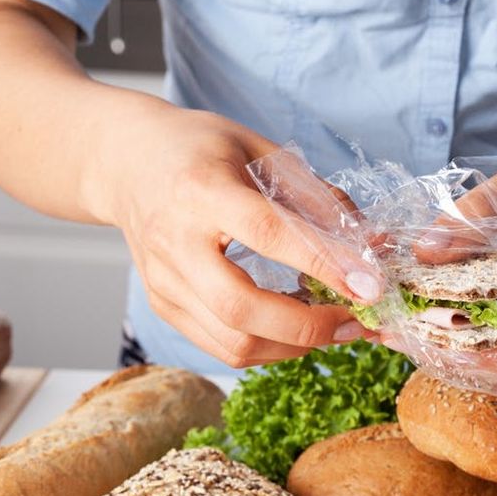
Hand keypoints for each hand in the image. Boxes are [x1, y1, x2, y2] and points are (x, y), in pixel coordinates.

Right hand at [93, 104, 381, 366]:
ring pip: (232, 342)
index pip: (267, 233)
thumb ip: (314, 195)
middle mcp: (175, 241)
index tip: (370, 286)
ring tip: (332, 326)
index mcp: (201, 190)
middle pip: (241, 307)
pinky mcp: (163, 306)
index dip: (322, 262)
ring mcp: (164, 281)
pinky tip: (295, 327)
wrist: (126, 162)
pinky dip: (268, 347)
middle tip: (356, 321)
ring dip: (294, 346)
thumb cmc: (198, 148)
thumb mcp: (259, 150)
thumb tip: (369, 243)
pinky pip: (221, 347)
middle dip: (309, 327)